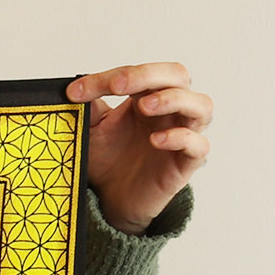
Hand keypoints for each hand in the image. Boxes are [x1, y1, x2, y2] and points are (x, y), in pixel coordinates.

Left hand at [66, 63, 212, 235]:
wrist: (112, 202)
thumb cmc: (109, 161)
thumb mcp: (93, 132)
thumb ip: (89, 110)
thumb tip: (73, 88)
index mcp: (148, 95)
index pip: (139, 73)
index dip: (107, 78)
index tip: (75, 92)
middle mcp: (171, 110)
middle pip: (177, 75)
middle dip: (148, 75)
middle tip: (118, 85)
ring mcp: (183, 134)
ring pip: (201, 105)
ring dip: (173, 99)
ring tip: (144, 106)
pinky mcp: (186, 163)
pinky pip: (198, 145)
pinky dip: (181, 138)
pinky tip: (155, 141)